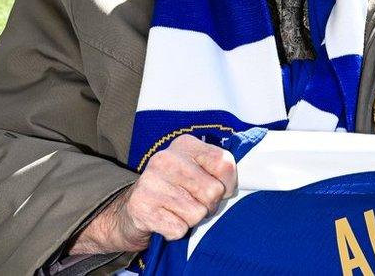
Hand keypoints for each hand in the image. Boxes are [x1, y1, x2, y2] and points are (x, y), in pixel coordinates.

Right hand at [69, 135, 236, 253]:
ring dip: (191, 219)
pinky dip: (175, 230)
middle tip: (192, 202)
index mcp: (185, 144)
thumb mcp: (195, 169)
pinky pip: (179, 229)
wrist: (131, 210)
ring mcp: (151, 183)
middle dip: (208, 205)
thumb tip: (244, 179)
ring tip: (177, 210)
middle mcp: (166, 159)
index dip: (228, 184)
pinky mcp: (142, 208)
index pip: (224, 164)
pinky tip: (165, 219)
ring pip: (197, 213)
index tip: (219, 188)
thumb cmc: (172, 189)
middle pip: (213, 192)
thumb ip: (218, 169)